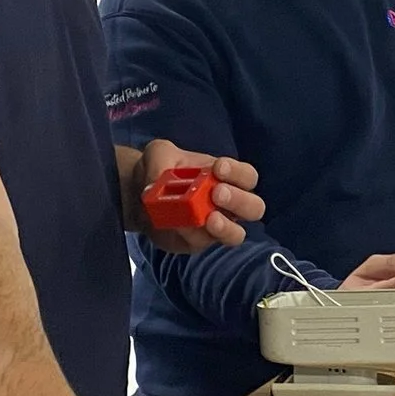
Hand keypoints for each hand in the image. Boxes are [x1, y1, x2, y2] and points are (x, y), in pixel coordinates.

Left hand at [129, 138, 263, 251]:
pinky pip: (202, 242)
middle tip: (217, 194)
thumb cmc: (160, 169)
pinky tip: (179, 225)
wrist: (140, 195)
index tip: (219, 168)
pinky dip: (192, 234)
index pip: (248, 176)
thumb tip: (160, 180)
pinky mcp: (198, 242)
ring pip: (236, 234)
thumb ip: (162, 158)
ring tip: (210, 219)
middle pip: (255, 207)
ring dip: (225, 227)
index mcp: (228, 177)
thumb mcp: (158, 153)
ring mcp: (216, 226)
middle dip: (239, 201)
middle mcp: (229, 203)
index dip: (238, 173)